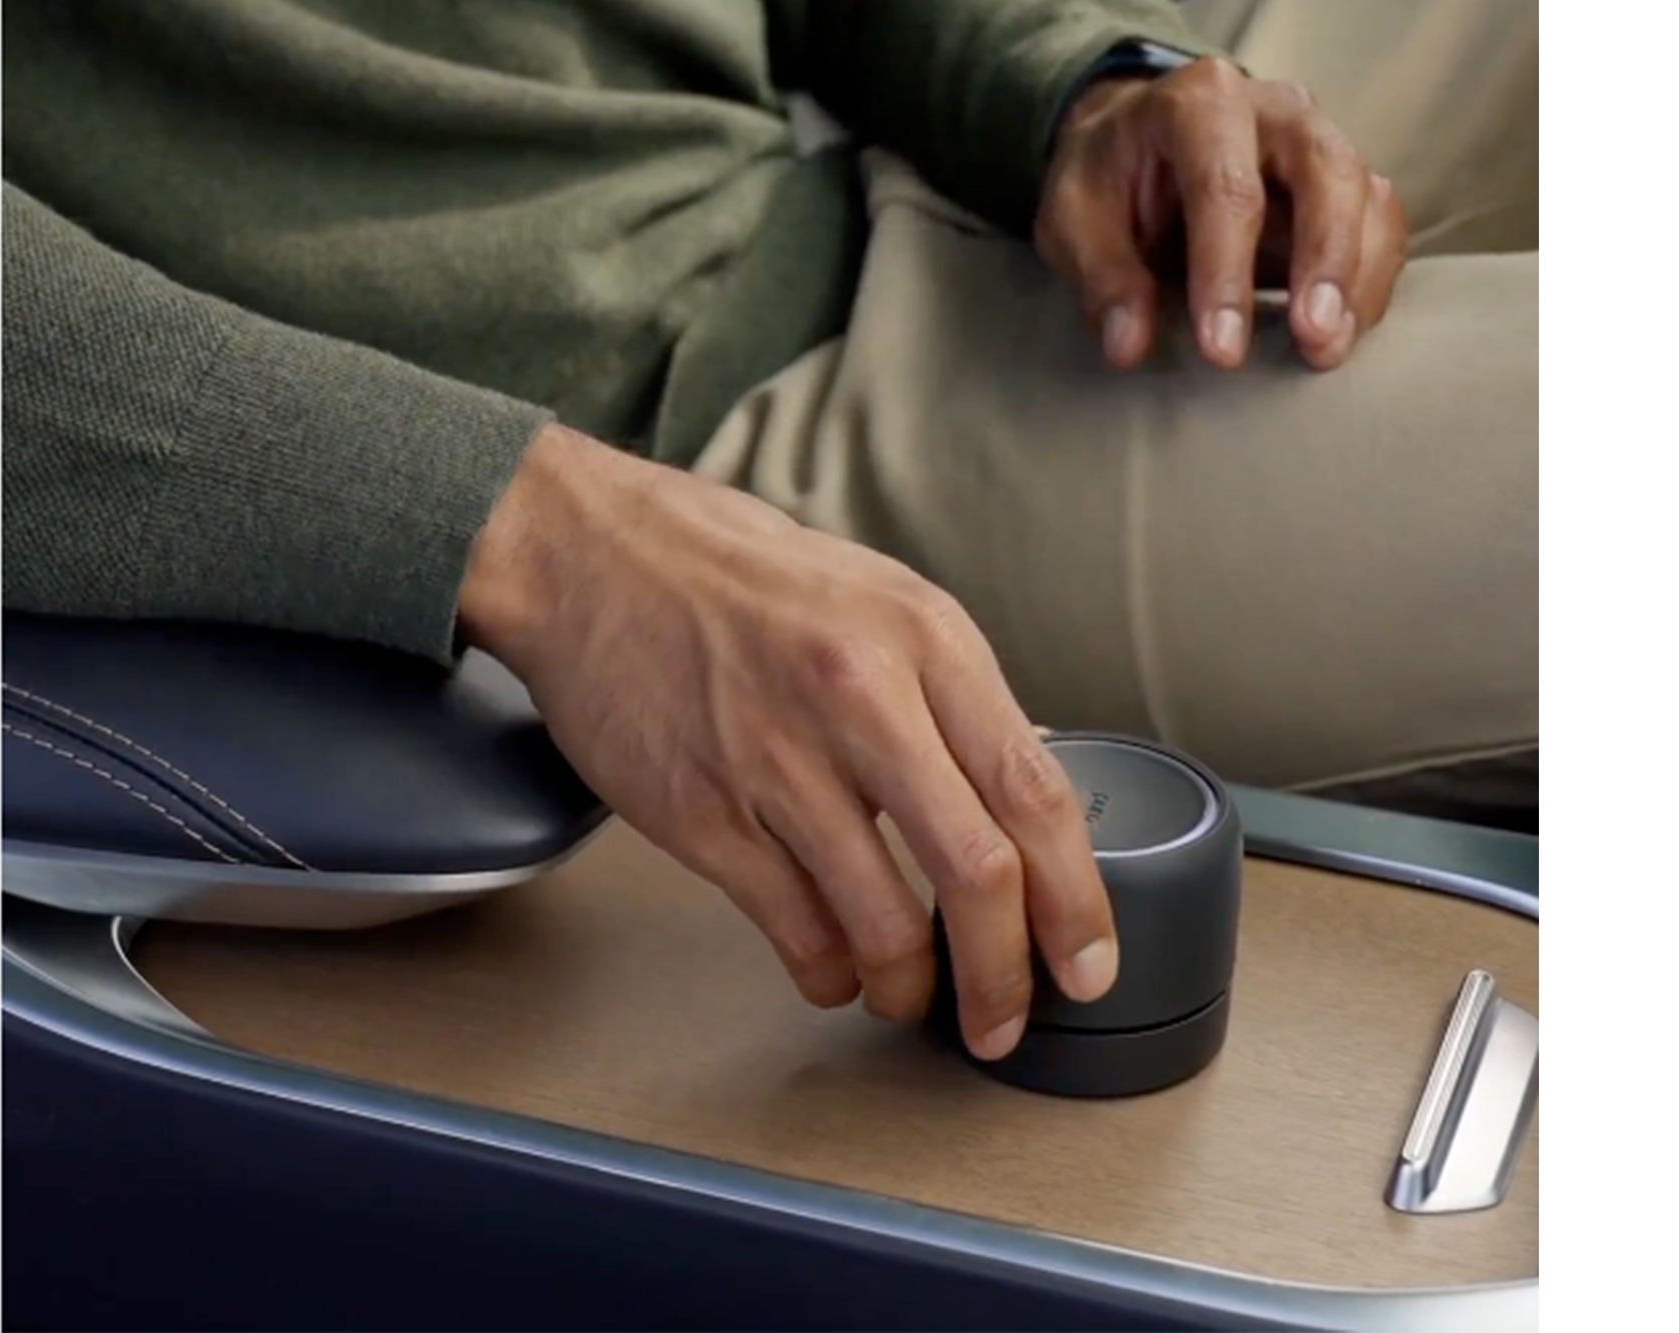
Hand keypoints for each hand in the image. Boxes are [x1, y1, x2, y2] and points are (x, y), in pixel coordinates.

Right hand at [460, 424, 1118, 1059]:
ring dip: (911, 989)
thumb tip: (1025, 779)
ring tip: (911, 998)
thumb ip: (953, 692)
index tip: (1088, 963)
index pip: (1036, 791)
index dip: (1077, 899)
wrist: (590, 557)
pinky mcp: (705, 815)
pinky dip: (828, 975)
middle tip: (1009, 1021)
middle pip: (977, 873)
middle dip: (1007, 974)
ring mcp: (777, 762)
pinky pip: (793, 931)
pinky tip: (834, 973)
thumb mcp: (879, 599)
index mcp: (925, 639)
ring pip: (882, 923)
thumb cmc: (736, 575)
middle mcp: (861, 699)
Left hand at [1036, 57, 1408, 371]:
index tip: (1222, 351)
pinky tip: (1341, 333)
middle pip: (1326, 171)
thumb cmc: (1107, 180)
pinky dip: (1369, 282)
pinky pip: (1379, 225)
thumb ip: (1102, 278)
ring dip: (1358, 280)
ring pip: (1366, 197)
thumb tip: (1130, 346)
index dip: (1226, 273)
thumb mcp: (1074, 220)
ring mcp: (1317, 141)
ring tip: (1327, 351)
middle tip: (1313, 340)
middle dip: (1325, 261)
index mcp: (1199, 103)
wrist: (1134, 145)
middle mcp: (1274, 110)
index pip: (1226, 186)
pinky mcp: (1341, 185)